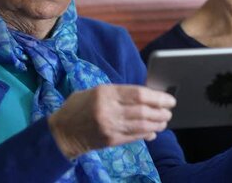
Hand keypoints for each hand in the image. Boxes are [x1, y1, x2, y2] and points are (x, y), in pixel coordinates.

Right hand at [48, 84, 175, 159]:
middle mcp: (109, 109)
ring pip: (142, 125)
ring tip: (164, 121)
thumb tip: (145, 97)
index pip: (139, 94)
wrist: (61, 132)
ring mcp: (110, 126)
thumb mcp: (96, 91)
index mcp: (106, 93)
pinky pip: (134, 137)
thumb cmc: (79, 106)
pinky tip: (154, 131)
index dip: (158, 97)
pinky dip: (147, 134)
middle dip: (161, 111)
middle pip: (143, 110)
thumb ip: (119, 93)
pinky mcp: (110, 140)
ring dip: (157, 123)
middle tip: (169, 111)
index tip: (169, 99)